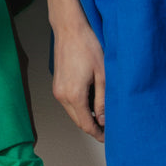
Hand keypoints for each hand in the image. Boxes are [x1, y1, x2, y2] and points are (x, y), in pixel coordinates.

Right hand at [51, 15, 106, 142]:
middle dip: (93, 127)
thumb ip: (102, 101)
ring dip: (86, 116)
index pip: (86, 125)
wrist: (70, 28)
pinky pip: (68, 103)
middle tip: (108, 128)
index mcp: (74, 95)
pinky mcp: (57, 84)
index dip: (98, 133)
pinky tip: (92, 100)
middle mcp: (62, 96)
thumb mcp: (102, 75)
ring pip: (73, 112)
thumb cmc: (87, 46)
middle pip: (78, 121)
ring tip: (102, 114)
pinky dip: (80, 106)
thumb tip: (103, 120)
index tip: (108, 137)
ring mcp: (57, 90)